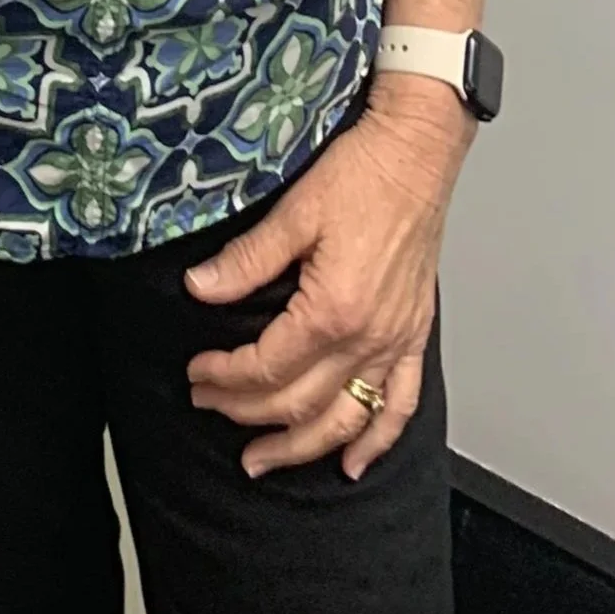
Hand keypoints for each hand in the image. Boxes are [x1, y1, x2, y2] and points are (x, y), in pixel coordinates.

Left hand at [185, 75, 472, 478]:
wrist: (417, 151)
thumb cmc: (363, 172)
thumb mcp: (294, 212)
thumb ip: (246, 260)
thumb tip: (198, 288)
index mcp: (334, 310)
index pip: (267, 367)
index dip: (225, 377)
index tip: (197, 374)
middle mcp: (369, 336)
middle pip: (300, 402)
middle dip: (246, 413)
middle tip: (209, 406)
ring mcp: (396, 340)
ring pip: (347, 419)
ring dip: (302, 448)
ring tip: (263, 461)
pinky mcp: (414, 332)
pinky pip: (401, 404)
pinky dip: (378, 439)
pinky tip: (354, 462)